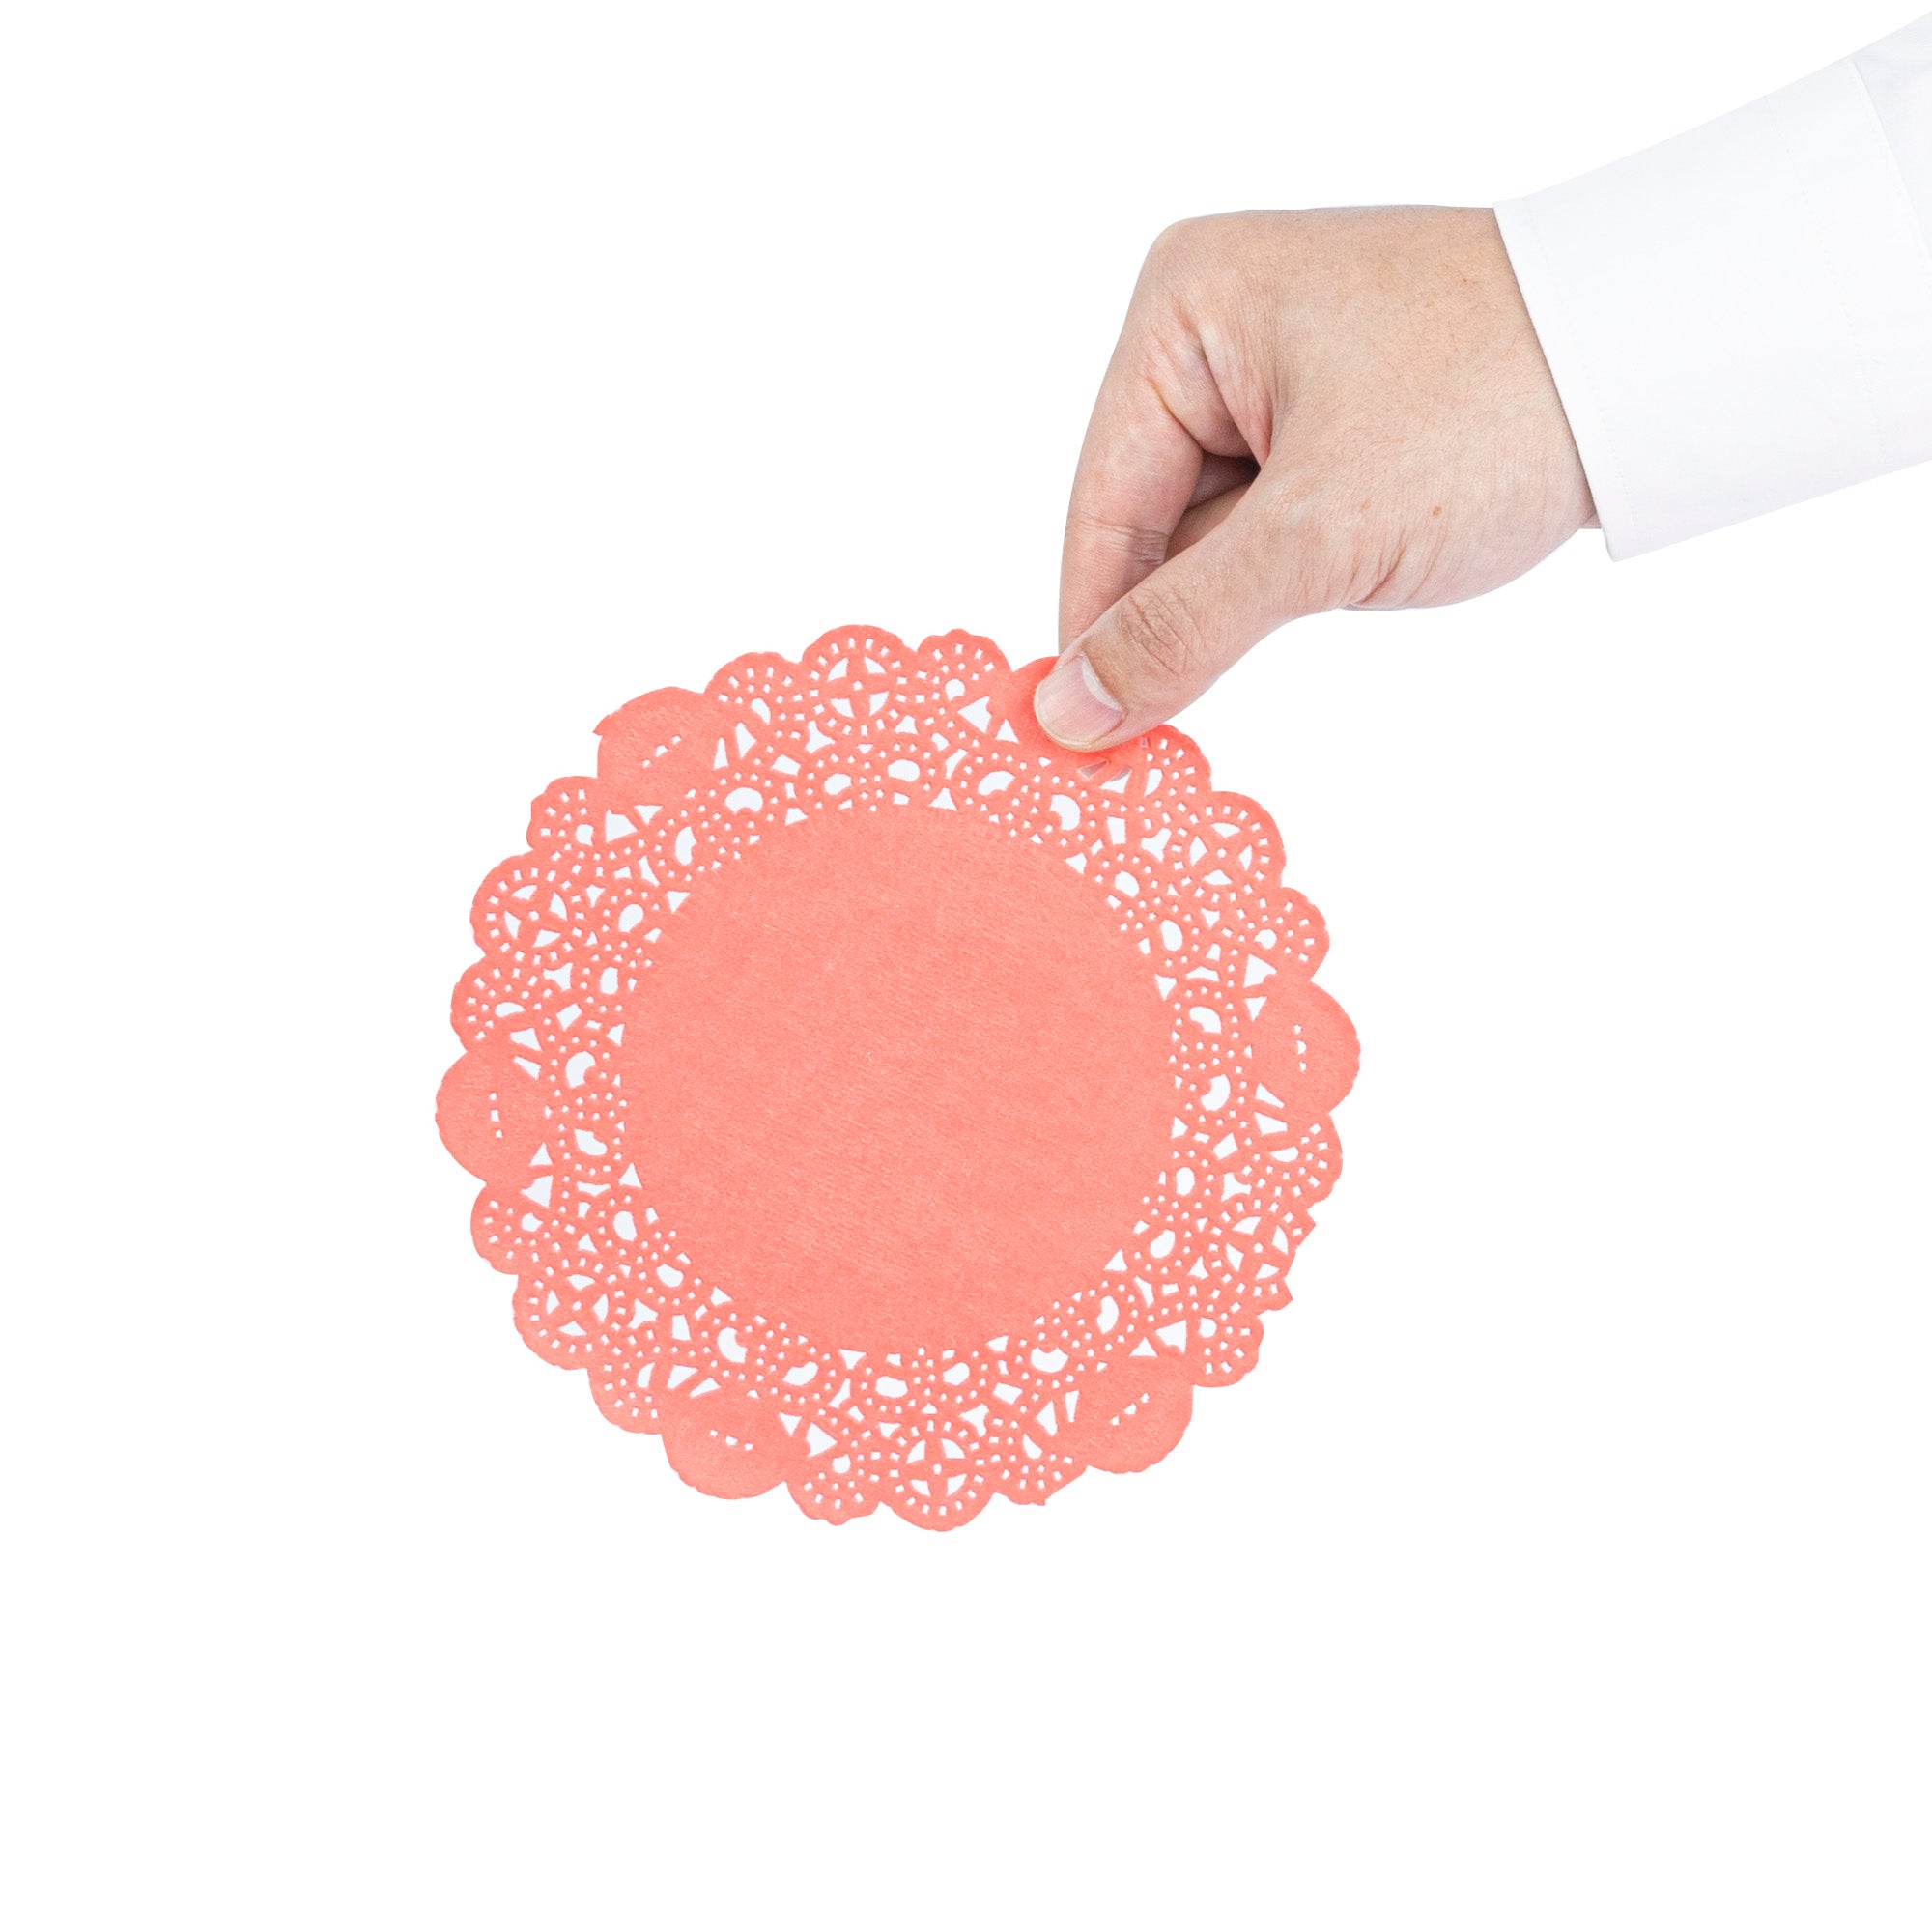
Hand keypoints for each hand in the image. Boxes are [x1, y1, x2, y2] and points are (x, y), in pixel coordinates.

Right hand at [1035, 207, 1594, 747]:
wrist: (1665, 362)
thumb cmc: (1494, 404)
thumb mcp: (1318, 534)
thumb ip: (1182, 629)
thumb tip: (1068, 712)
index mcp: (1187, 308)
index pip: (1101, 501)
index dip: (1090, 627)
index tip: (1072, 738)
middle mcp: (1218, 329)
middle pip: (1148, 521)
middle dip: (1173, 618)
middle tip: (1157, 739)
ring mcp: (1279, 375)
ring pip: (1213, 536)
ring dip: (1243, 603)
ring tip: (1296, 624)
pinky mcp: (1337, 419)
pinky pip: (1272, 526)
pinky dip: (1284, 584)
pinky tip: (1324, 602)